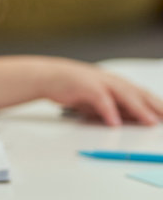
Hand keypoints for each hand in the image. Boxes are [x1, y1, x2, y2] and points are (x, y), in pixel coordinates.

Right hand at [42, 60, 162, 125]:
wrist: (48, 76)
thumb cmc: (73, 88)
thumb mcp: (98, 100)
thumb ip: (116, 108)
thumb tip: (133, 119)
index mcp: (117, 83)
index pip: (144, 95)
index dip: (157, 105)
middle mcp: (112, 81)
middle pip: (139, 94)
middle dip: (155, 107)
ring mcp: (100, 82)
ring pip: (125, 96)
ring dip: (139, 109)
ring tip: (150, 122)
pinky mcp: (85, 87)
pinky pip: (101, 100)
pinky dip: (109, 111)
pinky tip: (114, 123)